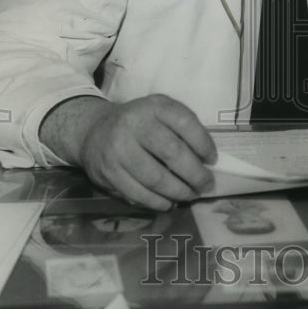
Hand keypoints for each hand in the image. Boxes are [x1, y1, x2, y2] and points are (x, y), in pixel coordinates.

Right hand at [43, 94, 217, 210]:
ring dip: (178, 192)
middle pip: (172, 153)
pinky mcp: (108, 172)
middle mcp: (134, 124)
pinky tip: (168, 202)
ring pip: (155, 178)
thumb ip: (182, 129)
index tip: (213, 160)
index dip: (203, 143)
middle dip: (195, 174)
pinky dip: (158, 202)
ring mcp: (118, 149)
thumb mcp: (159, 112)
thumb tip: (208, 161)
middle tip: (206, 185)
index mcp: (153, 106)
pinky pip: (138, 193)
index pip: (185, 122)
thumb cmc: (139, 123)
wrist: (94, 130)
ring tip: (190, 195)